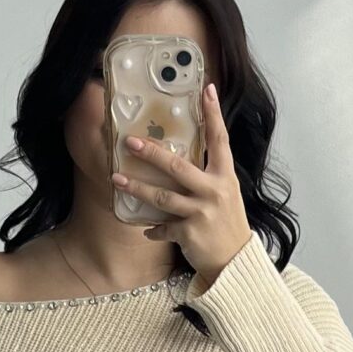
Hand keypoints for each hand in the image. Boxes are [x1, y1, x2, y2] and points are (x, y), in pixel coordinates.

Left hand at [113, 82, 251, 290]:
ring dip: (136, 188)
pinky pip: (163, 227)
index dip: (213, 114)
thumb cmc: (227, 224)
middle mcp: (215, 190)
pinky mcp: (190, 233)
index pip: (220, 139)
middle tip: (129, 142)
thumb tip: (180, 157)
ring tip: (116, 180)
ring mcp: (202, 212)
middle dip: (151, 153)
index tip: (207, 90)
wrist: (236, 262)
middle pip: (177, 166)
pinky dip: (153, 229)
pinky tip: (146, 229)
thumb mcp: (225, 194)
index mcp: (225, 176)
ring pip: (162, 197)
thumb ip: (208, 176)